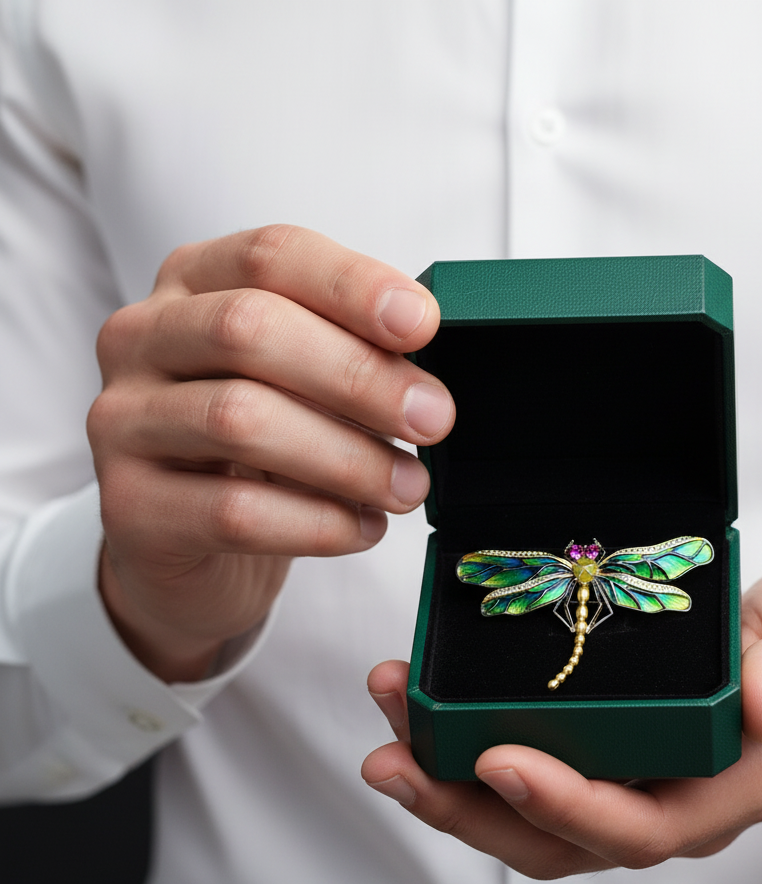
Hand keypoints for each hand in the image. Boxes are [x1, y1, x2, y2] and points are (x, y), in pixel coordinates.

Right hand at [88, 225, 451, 680]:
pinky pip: (234, 512)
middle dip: (359, 375)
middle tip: (432, 420)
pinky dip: (318, 522)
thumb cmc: (259, 448)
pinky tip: (362, 527)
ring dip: (348, 457)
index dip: (352, 285)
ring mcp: (123, 421)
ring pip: (240, 420)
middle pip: (250, 329)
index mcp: (194, 283)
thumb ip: (351, 357)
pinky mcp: (129, 506)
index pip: (270, 256)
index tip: (423, 325)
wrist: (189, 543)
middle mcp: (143, 338)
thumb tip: (428, 376)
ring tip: (407, 486)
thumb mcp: (301, 382)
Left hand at [361, 559, 761, 878]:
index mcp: (728, 785)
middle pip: (558, 839)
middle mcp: (671, 799)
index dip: (564, 805)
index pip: (637, 825)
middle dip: (470, 808)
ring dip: (453, 786)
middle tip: (395, 759)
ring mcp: (636, 781)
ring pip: (531, 817)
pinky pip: (535, 770)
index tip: (498, 758)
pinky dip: (471, 754)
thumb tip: (761, 701)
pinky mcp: (612, 751)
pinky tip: (427, 719)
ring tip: (390, 735)